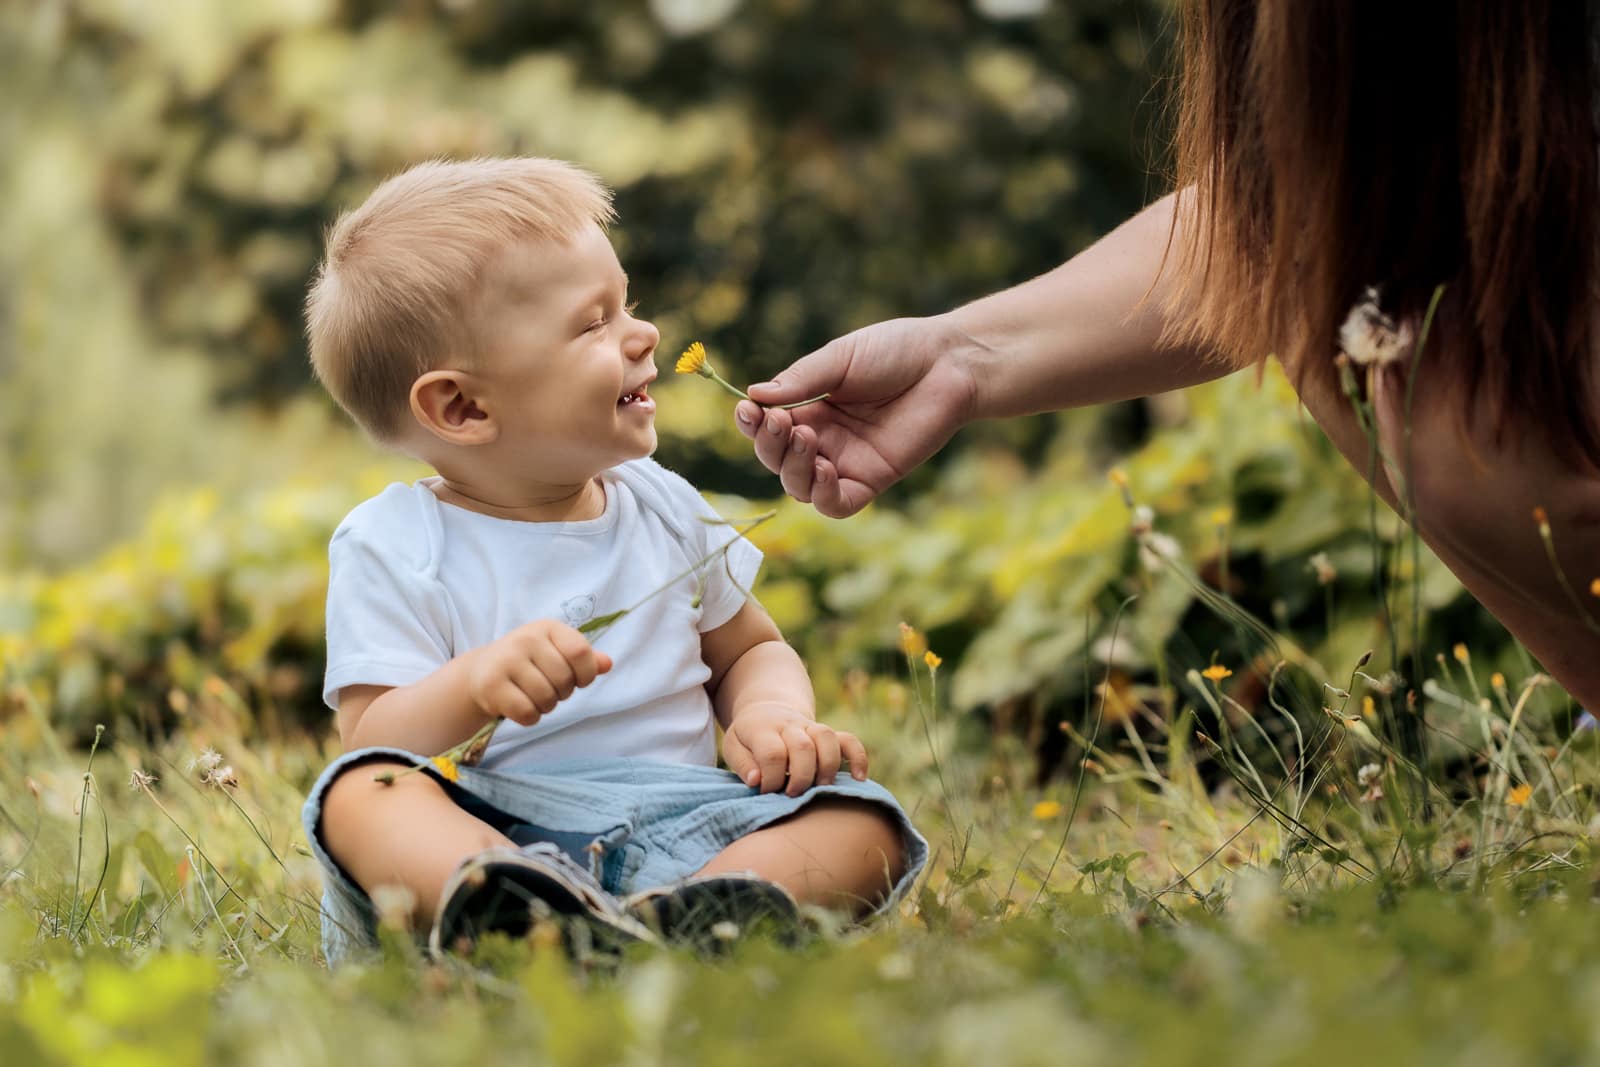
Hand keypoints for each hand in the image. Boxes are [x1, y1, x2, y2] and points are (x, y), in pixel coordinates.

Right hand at [465, 619, 611, 726]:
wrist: (481, 671)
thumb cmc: (528, 662)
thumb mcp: (556, 652)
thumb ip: (584, 658)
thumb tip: (607, 664)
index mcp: (548, 627)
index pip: (580, 652)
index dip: (586, 673)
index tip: (578, 680)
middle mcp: (526, 638)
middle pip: (564, 679)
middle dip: (563, 693)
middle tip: (548, 689)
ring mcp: (506, 660)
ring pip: (546, 698)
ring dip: (546, 707)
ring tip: (533, 696)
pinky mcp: (491, 685)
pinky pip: (527, 712)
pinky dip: (530, 718)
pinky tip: (520, 706)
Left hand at [721, 703, 868, 795]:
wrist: (767, 710)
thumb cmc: (748, 738)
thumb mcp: (733, 746)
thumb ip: (742, 764)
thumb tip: (756, 781)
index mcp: (763, 728)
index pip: (773, 753)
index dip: (772, 778)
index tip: (766, 792)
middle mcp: (790, 725)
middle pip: (803, 747)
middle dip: (800, 777)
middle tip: (792, 794)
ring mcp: (812, 727)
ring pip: (827, 738)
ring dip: (827, 767)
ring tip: (820, 789)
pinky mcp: (828, 734)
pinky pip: (849, 740)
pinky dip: (858, 758)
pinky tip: (859, 779)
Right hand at [735, 315, 979, 517]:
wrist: (947, 363)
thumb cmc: (896, 351)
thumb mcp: (840, 359)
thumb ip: (801, 380)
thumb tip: (753, 396)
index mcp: (808, 408)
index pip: (766, 427)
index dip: (751, 424)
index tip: (748, 410)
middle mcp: (822, 439)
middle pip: (777, 460)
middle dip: (769, 445)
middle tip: (781, 422)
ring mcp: (845, 462)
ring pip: (799, 486)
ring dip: (792, 468)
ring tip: (806, 438)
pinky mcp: (872, 480)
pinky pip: (836, 504)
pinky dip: (821, 495)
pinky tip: (823, 470)